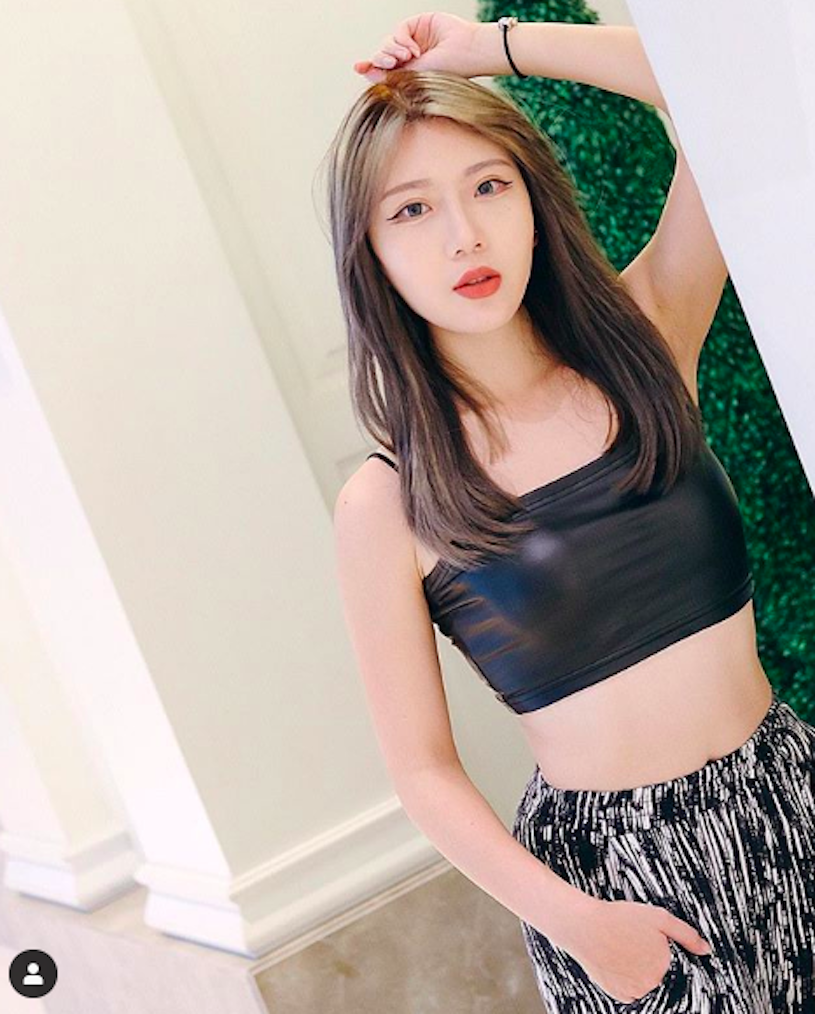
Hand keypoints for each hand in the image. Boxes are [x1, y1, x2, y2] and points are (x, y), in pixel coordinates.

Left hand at [352, 12, 485, 82]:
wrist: (466, 53)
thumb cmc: (446, 72)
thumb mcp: (414, 77)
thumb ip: (391, 75)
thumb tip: (366, 74)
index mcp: (410, 72)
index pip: (384, 69)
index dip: (370, 67)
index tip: (358, 67)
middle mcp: (411, 57)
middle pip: (383, 54)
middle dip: (382, 58)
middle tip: (393, 63)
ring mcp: (414, 40)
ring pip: (388, 42)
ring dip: (392, 50)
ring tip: (407, 57)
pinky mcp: (418, 24)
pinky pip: (399, 30)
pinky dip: (401, 39)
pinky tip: (413, 49)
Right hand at [557, 898, 711, 1003]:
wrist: (584, 927)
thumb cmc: (621, 918)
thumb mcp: (658, 917)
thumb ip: (686, 934)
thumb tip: (707, 951)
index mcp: (664, 965)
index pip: (673, 965)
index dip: (662, 953)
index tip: (649, 943)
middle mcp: (652, 983)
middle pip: (659, 976)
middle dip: (650, 962)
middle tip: (633, 943)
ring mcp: (635, 992)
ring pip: (646, 985)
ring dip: (639, 972)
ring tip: (624, 950)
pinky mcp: (619, 995)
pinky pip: (631, 992)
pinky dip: (627, 980)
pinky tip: (616, 961)